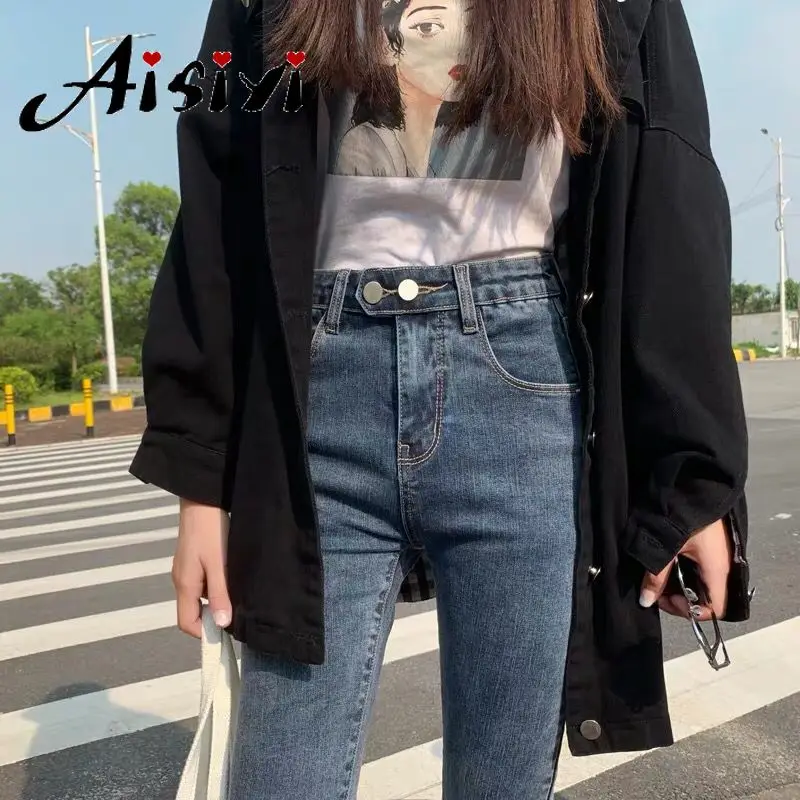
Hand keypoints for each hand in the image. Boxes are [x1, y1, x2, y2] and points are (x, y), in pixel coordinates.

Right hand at [172, 499, 231, 637]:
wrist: (203, 499)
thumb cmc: (211, 530)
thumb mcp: (219, 564)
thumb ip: (219, 594)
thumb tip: (222, 624)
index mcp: (184, 585)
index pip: (187, 623)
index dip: (205, 632)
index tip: (226, 630)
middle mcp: (181, 580)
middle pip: (192, 611)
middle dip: (212, 616)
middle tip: (235, 609)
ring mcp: (186, 569)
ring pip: (199, 596)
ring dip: (215, 599)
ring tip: (235, 589)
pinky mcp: (193, 559)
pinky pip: (202, 581)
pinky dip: (215, 584)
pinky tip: (230, 574)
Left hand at [639, 518, 731, 620]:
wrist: (694, 479)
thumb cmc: (682, 514)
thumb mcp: (666, 547)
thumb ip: (656, 575)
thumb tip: (646, 601)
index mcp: (717, 570)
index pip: (714, 608)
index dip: (688, 611)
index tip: (664, 599)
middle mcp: (722, 566)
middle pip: (706, 596)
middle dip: (680, 597)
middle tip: (656, 588)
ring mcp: (717, 555)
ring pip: (701, 582)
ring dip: (680, 583)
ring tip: (657, 575)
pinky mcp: (710, 544)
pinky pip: (699, 567)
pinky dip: (683, 570)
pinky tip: (666, 562)